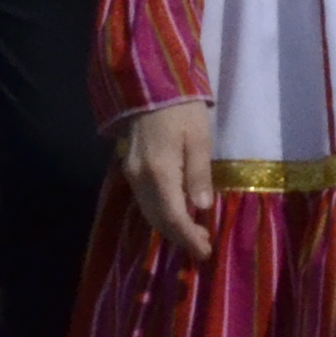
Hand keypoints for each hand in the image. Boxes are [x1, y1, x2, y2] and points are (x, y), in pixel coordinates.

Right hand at [113, 101, 215, 263]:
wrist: (148, 85)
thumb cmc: (181, 108)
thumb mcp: (198, 137)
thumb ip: (198, 173)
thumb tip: (202, 206)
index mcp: (158, 172)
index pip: (172, 216)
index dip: (188, 237)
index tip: (205, 251)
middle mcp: (139, 178)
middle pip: (157, 219)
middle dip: (180, 236)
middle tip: (204, 245)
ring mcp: (131, 173)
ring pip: (148, 212)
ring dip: (170, 227)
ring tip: (195, 233)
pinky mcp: (130, 167)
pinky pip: (144, 200)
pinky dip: (161, 213)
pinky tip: (178, 212)